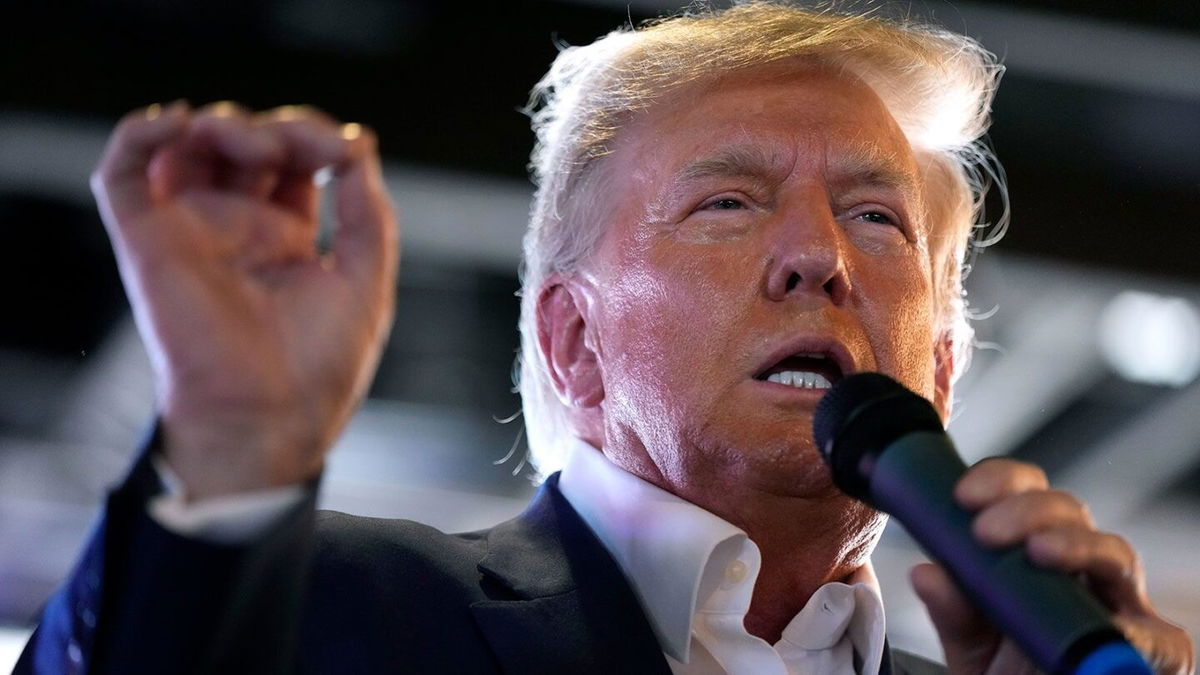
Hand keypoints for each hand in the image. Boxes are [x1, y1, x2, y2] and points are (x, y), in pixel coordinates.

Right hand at [92, 101, 397, 498]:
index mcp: (287, 238)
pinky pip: (124, 168)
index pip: (294, 160)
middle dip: (277, 127)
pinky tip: (180, 123)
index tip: (348, 150)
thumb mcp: (366, 279)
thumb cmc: (319, 364)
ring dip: (222, 123)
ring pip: (189, 143)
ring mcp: (190, 228)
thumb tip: (359, 146)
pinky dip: (144, 130)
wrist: (269, 414)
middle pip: (245, 142)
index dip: (317, 137)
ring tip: (253, 146)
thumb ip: (367, 213)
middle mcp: (236, 228)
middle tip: (297, 149)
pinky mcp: (147, 236)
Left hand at [910, 458, 1194, 674]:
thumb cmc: (1005, 672)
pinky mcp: (1157, 650)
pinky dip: (1134, 630)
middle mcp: (1081, 570)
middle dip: (1027, 510)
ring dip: (1076, 545)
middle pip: (1069, 512)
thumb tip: (926, 572)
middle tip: (985, 532)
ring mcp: (1121, 606)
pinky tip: (1108, 628)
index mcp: (1033, 554)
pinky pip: (1158, 635)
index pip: (1024, 493)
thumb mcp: (970, 643)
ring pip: (1114, 554)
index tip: (961, 495)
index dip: (998, 481)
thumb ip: (953, 611)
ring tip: (1040, 552)